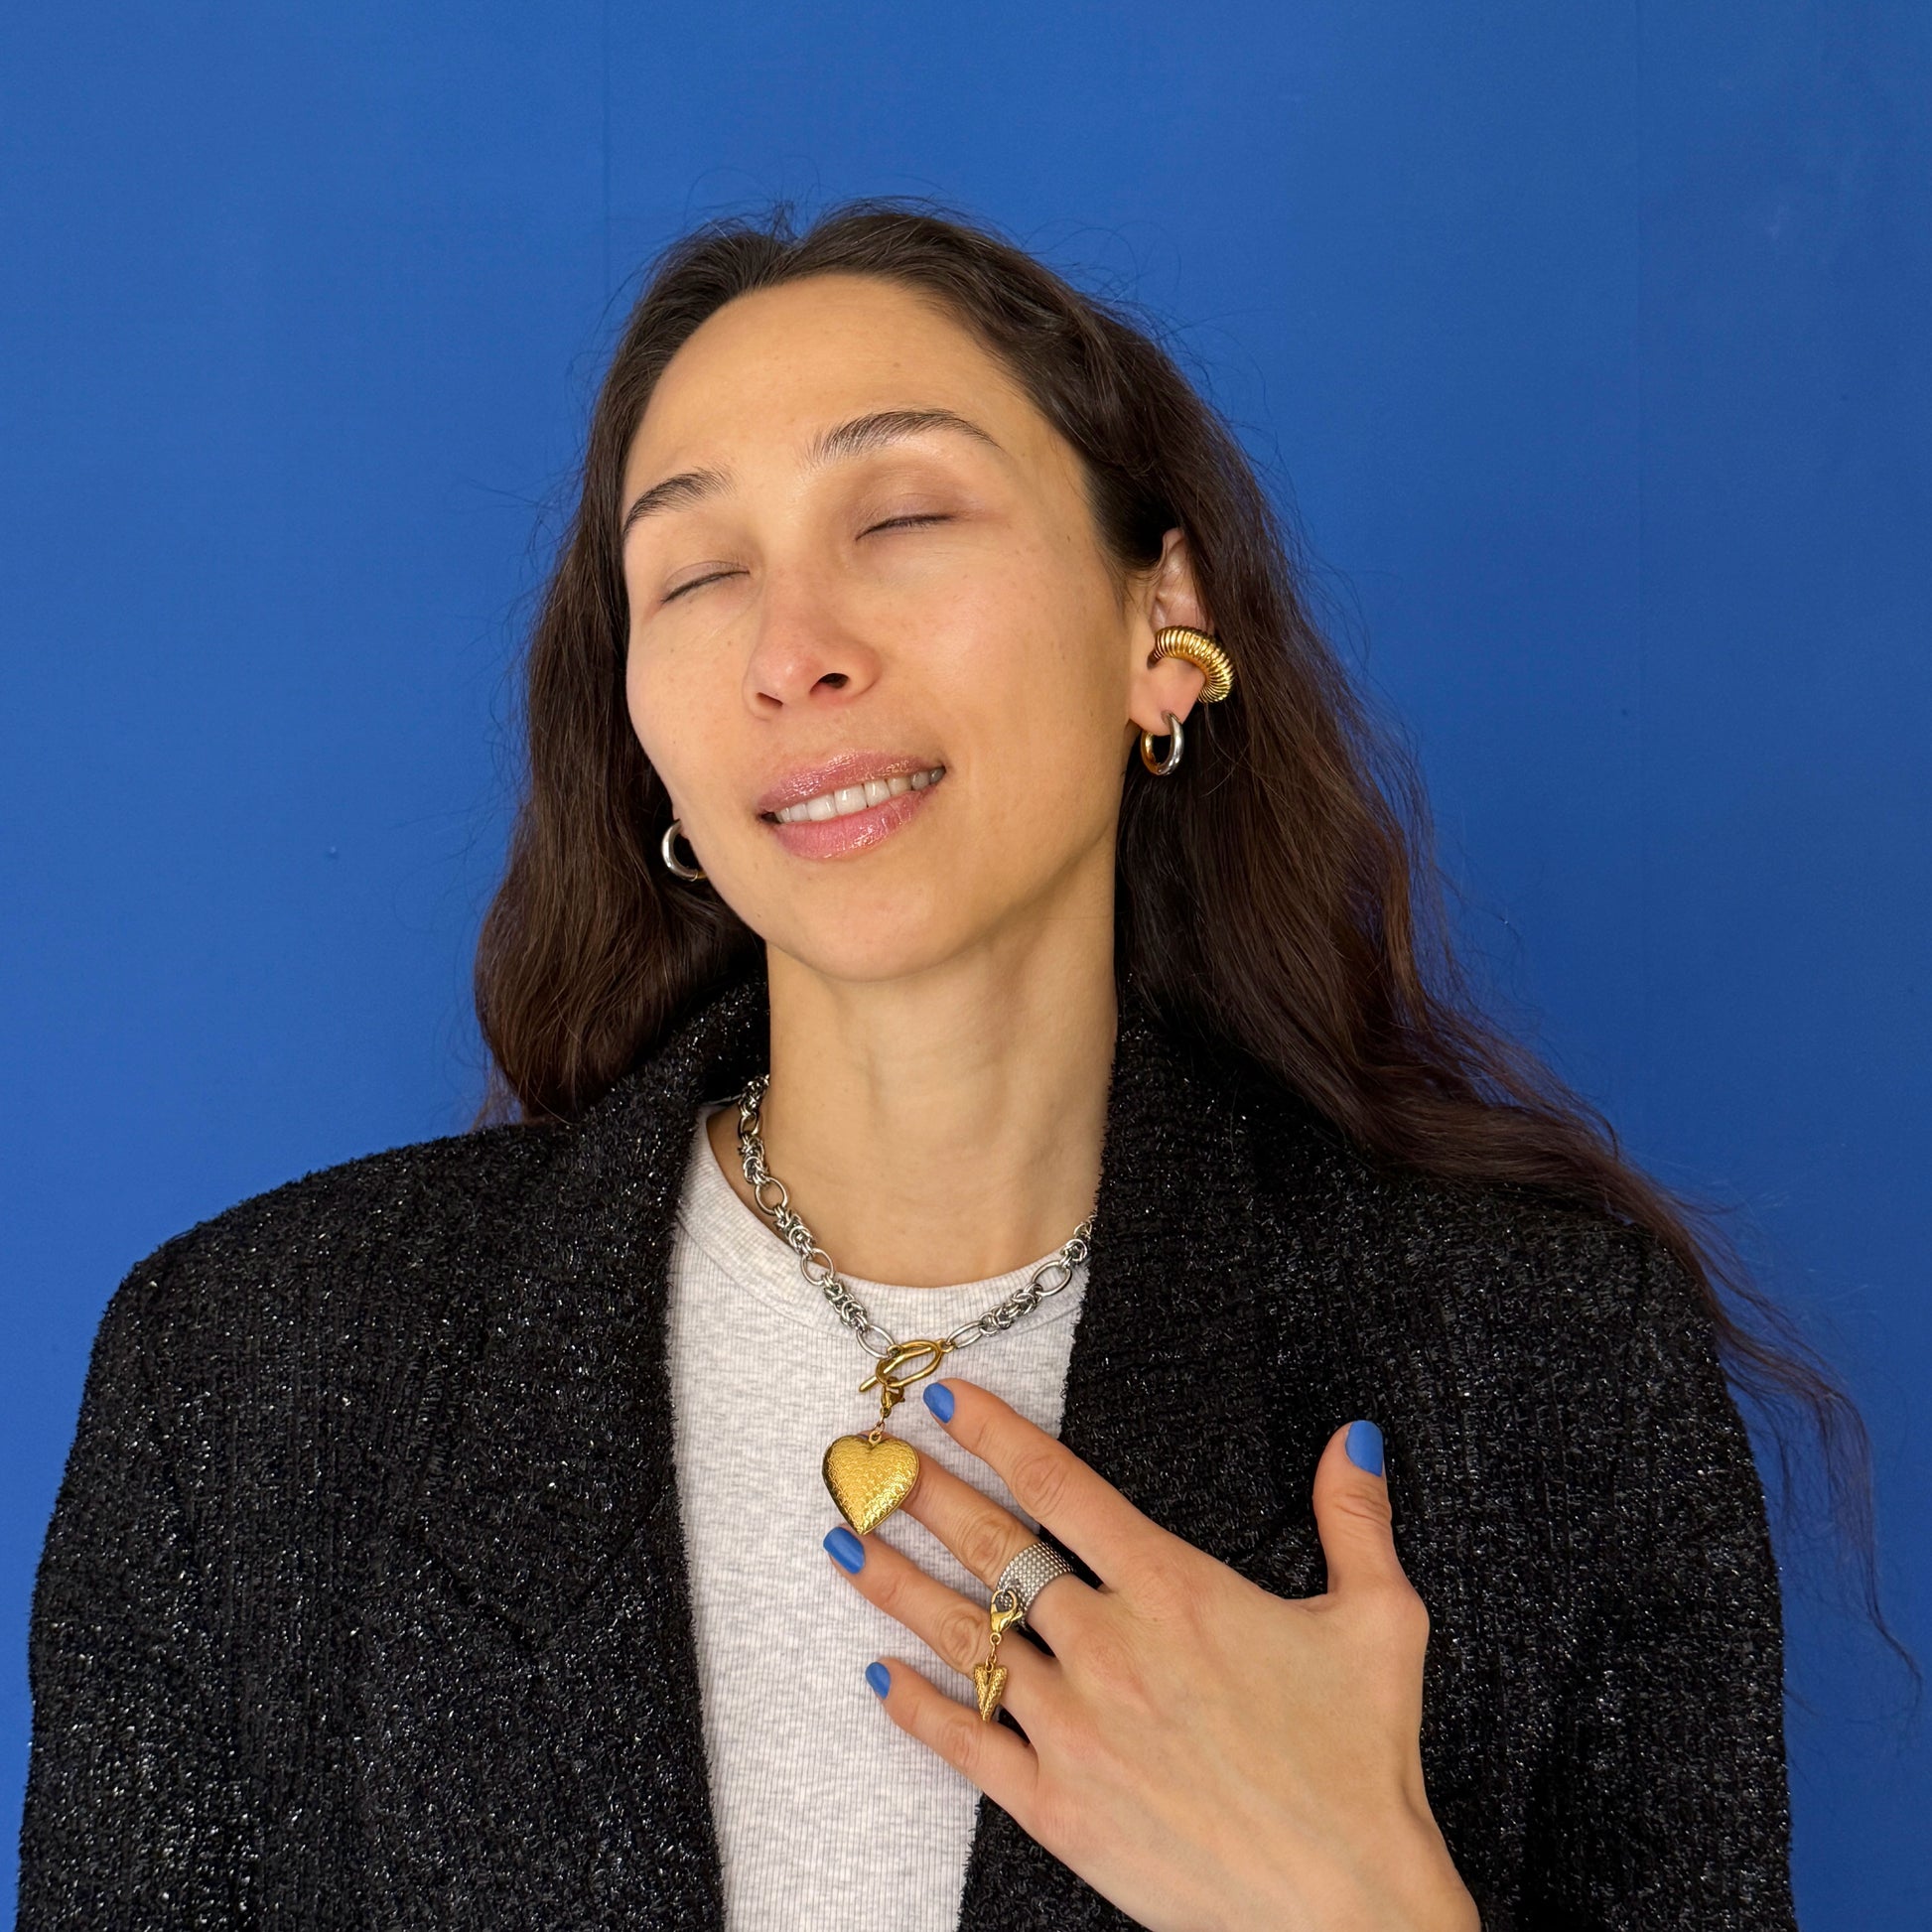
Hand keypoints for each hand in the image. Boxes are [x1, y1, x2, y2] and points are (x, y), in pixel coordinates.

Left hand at [822, 1379, 1478, 1931]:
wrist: (1348, 1909)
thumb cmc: (1363, 1767)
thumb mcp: (1381, 1623)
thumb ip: (1355, 1519)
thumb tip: (1356, 1436)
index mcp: (1174, 1590)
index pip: (1059, 1486)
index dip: (993, 1434)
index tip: (945, 1403)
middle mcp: (1110, 1647)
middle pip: (993, 1550)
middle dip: (924, 1497)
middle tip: (870, 1461)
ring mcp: (1076, 1728)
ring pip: (964, 1638)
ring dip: (897, 1586)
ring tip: (846, 1543)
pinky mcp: (1059, 1807)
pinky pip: (967, 1745)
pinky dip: (918, 1709)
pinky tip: (881, 1676)